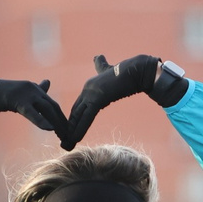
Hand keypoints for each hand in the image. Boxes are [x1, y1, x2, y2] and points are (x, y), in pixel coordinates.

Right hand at [0, 78, 70, 140]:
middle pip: (53, 108)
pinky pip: (32, 112)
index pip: (53, 104)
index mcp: (34, 88)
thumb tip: (47, 83)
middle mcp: (33, 88)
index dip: (62, 119)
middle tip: (70, 138)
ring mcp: (26, 92)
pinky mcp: (17, 99)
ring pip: (47, 110)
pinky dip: (41, 120)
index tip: (69, 132)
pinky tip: (49, 129)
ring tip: (63, 138)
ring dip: (57, 125)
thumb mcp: (18, 96)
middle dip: (63, 123)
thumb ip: (33, 94)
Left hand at [62, 54, 185, 148]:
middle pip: (75, 112)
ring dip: (72, 131)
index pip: (78, 106)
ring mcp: (91, 93)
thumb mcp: (111, 69)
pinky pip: (87, 116)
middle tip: (64, 142)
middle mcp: (87, 89)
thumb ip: (102, 66)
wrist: (138, 70)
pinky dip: (80, 128)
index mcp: (90, 86)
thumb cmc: (129, 71)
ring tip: (67, 144)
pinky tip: (75, 139)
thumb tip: (97, 57)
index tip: (68, 132)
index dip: (73, 120)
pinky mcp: (98, 98)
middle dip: (69, 128)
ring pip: (78, 116)